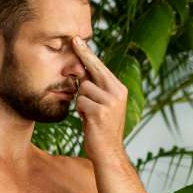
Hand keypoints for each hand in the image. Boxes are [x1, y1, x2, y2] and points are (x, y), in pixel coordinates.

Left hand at [69, 35, 127, 163]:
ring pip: (83, 88)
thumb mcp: (102, 105)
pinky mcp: (100, 111)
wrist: (108, 153)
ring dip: (80, 101)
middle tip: (73, 39)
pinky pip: (80, 102)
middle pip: (93, 69)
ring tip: (88, 114)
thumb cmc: (102, 129)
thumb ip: (95, 89)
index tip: (77, 39)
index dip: (88, 54)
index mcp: (119, 89)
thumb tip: (80, 71)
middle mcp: (117, 92)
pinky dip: (80, 111)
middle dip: (82, 56)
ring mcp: (110, 102)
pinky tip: (88, 121)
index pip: (100, 67)